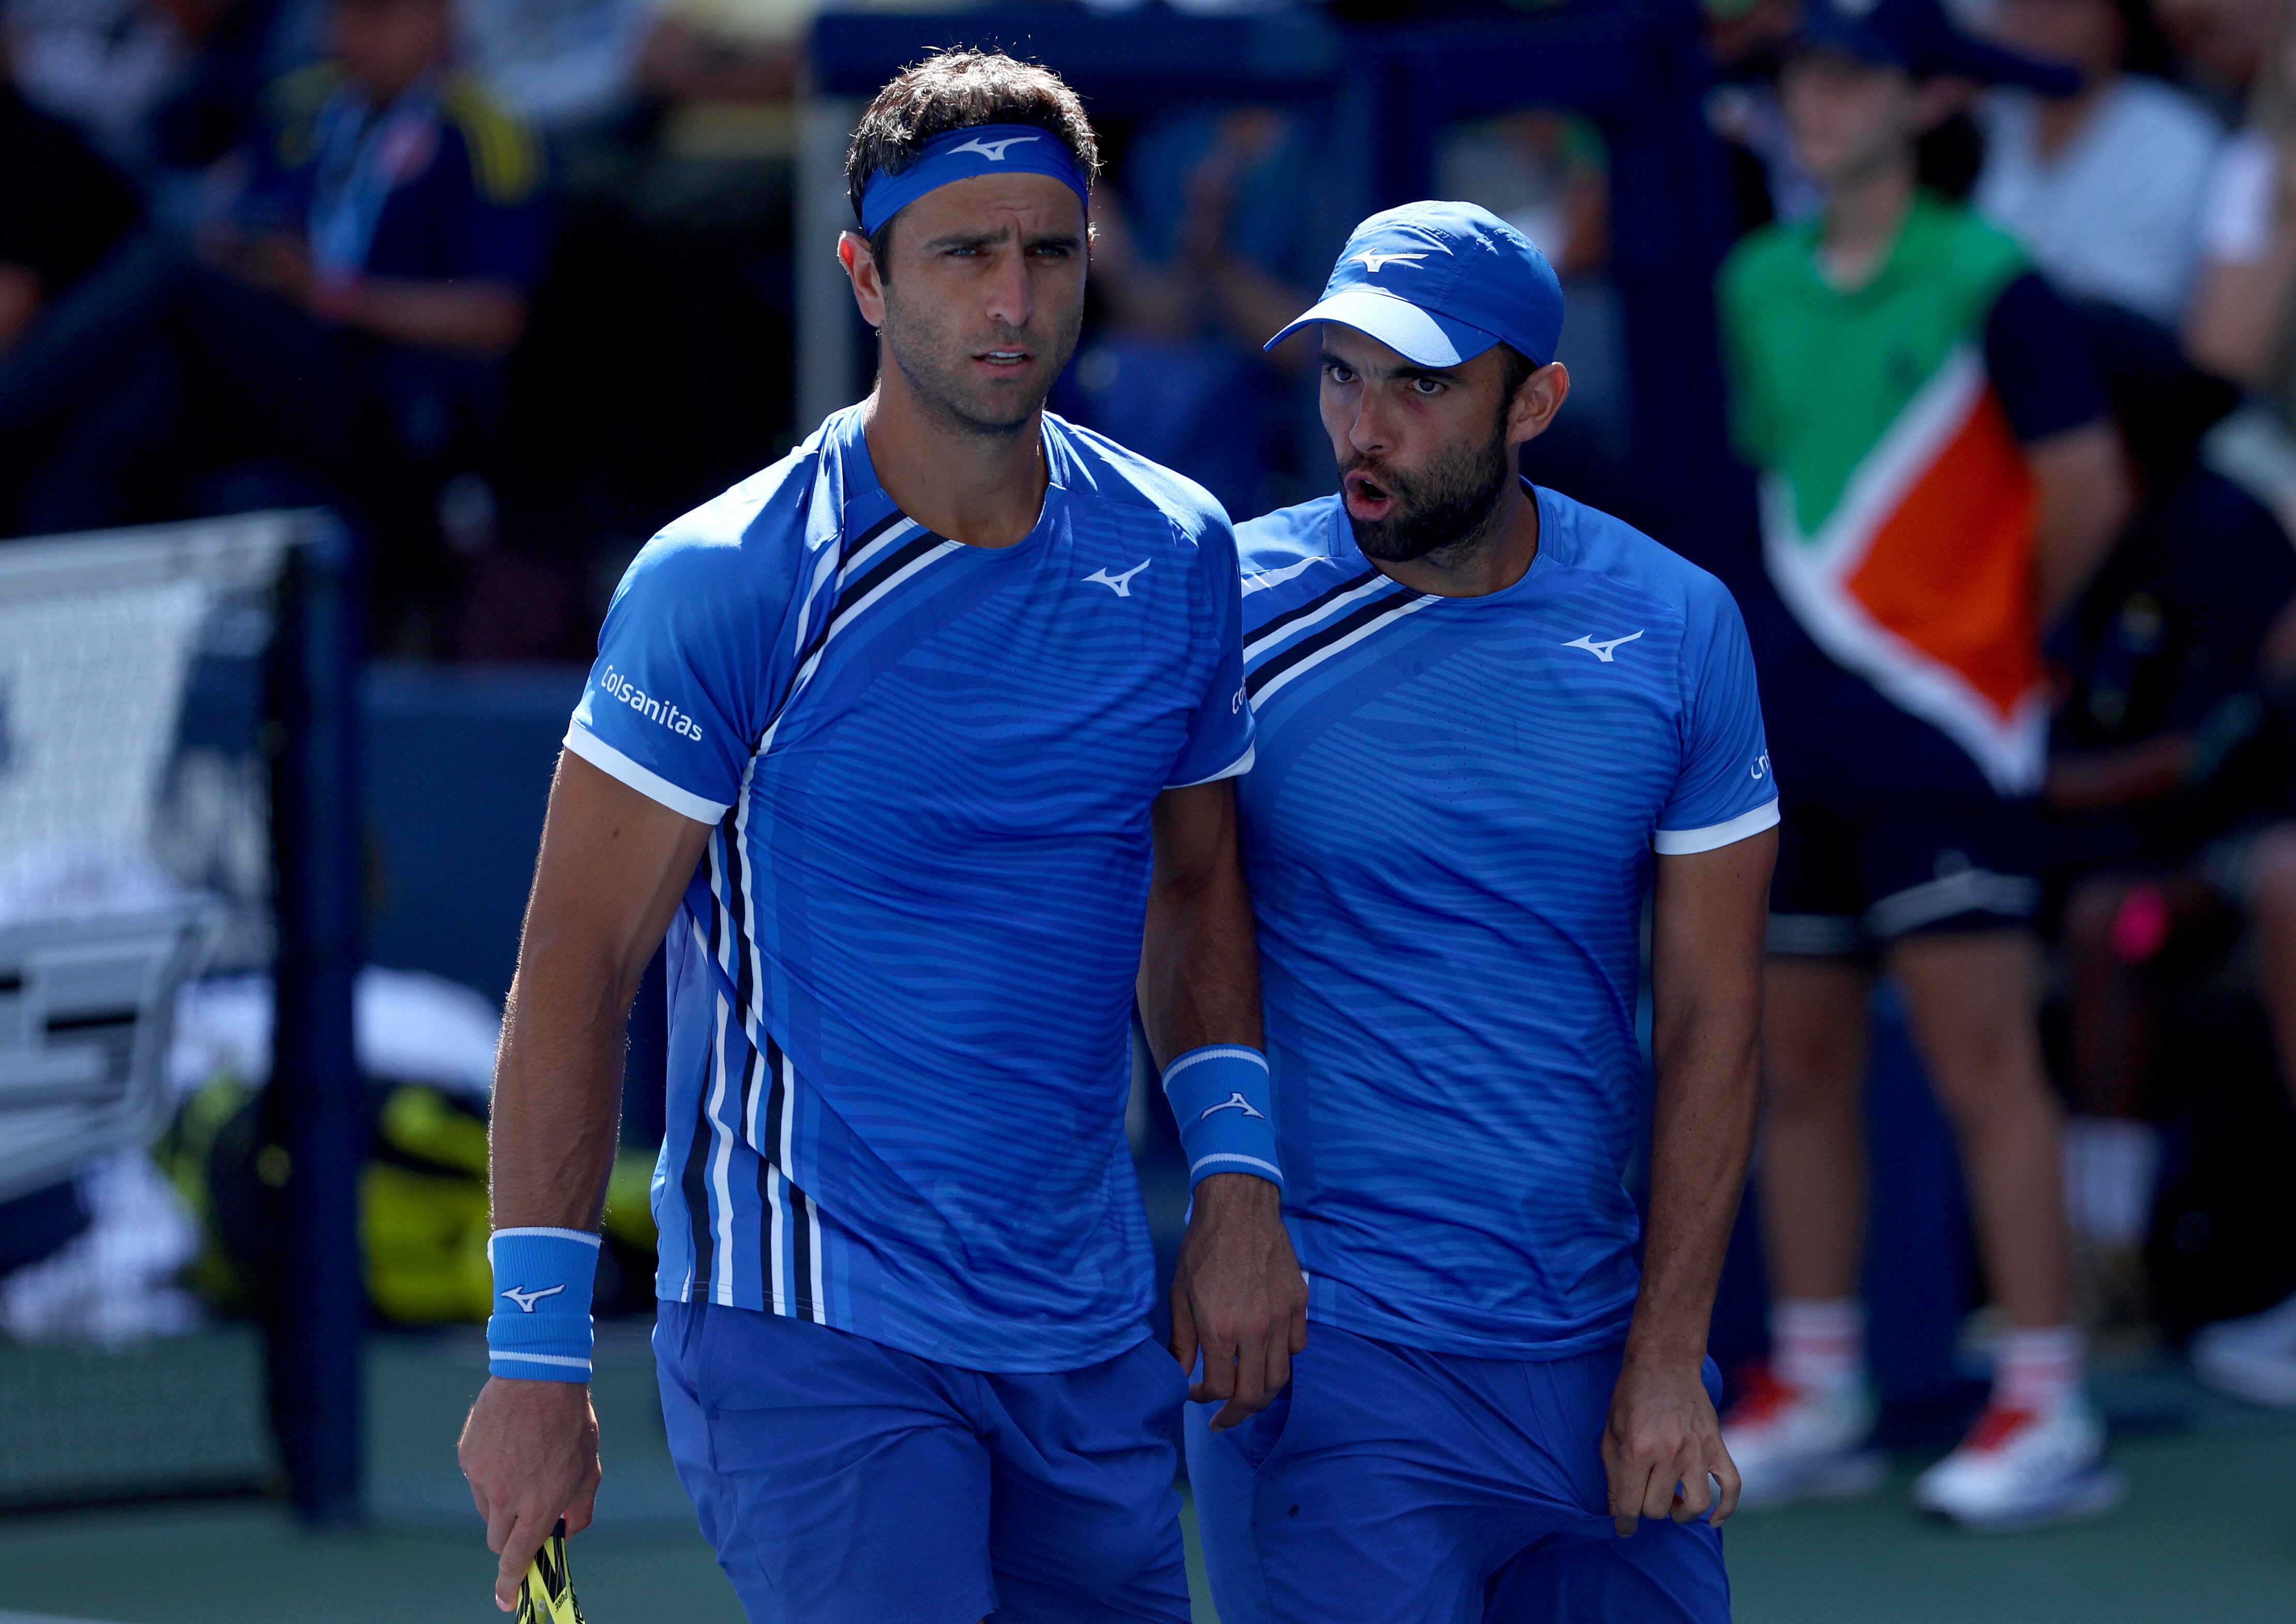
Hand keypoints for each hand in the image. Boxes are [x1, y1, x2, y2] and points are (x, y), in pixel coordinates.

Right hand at [457, 1377, 602, 1611]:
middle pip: (498, 1539)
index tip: (506, 1599)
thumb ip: (580, 1508)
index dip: (510, 1583)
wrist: (540, 1375)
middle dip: (511, 1536)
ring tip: (525, 1462)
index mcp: (540, 1504)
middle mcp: (507, 1497)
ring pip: (487, 1509)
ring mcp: (483, 1478)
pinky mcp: (468, 1458)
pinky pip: (477, 1479)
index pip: (517, 1558)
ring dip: (503, 1501)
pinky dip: (491, 1473)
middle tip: (527, 1511)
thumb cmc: (572, 1421)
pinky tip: (510, 1445)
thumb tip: (568, 1532)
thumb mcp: (589, 1468)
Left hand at [1170, 1172, 1306, 1429]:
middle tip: (1224, 1418)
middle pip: (1256, 1394)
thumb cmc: (1203, 1249)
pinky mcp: (1299, 1304)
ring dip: (1262, 1392)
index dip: (1206, 1400)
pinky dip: (1282, 1360)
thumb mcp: (1180, 1295)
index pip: (1222, 1389)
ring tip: (1246, 1395)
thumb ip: (1182, 1342)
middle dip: (1238, 1414)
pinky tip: (1265, 1355)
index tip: (1197, 1394)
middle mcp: (1256, 1329)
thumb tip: (1181, 1377)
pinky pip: (1297, 1347)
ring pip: (1281, 1376)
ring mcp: (1283, 1317)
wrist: (1239, 1208)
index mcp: (1221, 1329)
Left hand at [1601, 1348, 1738, 1535]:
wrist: (1665, 1362)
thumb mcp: (1610, 1432)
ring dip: (1680, 1513)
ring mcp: (1698, 1450)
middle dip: (1647, 1509)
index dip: (1624, 1523)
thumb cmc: (1631, 1395)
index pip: (1631, 1505)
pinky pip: (1731, 1487)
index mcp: (1638, 1448)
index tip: (1624, 1528)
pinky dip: (1725, 1509)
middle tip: (1643, 1496)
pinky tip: (1712, 1519)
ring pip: (1695, 1506)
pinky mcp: (1718, 1446)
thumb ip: (1612, 1475)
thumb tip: (1617, 1512)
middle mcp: (1670, 1452)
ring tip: (1671, 1503)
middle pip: (1659, 1509)